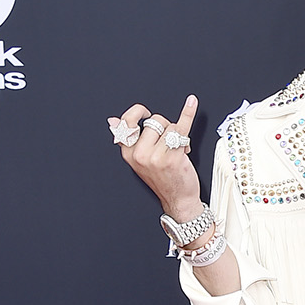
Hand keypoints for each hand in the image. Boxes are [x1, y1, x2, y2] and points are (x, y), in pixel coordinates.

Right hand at [107, 94, 202, 217]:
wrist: (178, 200)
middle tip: (169, 144)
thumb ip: (128, 139)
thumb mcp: (139, 161)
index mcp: (129, 153)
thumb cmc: (163, 180)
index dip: (137, 113)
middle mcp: (140, 154)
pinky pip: (182, 128)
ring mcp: (156, 156)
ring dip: (178, 135)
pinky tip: (191, 104)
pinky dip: (188, 114)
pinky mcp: (173, 157)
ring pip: (170, 126)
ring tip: (178, 149)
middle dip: (165, 128)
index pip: (127, 122)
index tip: (145, 112)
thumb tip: (112, 121)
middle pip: (154, 121)